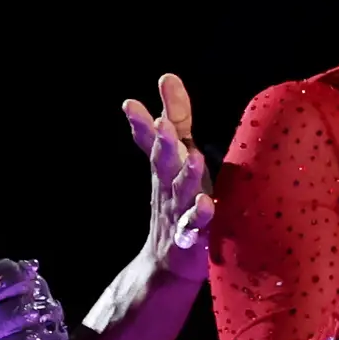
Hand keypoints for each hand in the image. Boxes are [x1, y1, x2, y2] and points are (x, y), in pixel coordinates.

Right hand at [122, 76, 215, 278]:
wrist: (170, 263)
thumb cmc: (180, 200)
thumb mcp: (179, 156)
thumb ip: (177, 119)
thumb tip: (167, 77)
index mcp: (166, 167)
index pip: (152, 142)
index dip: (142, 125)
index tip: (130, 104)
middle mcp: (169, 188)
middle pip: (164, 163)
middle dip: (161, 144)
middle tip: (161, 124)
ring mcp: (178, 213)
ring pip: (181, 192)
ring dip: (186, 176)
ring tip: (193, 157)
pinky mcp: (193, 239)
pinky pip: (196, 227)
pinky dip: (200, 217)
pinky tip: (208, 204)